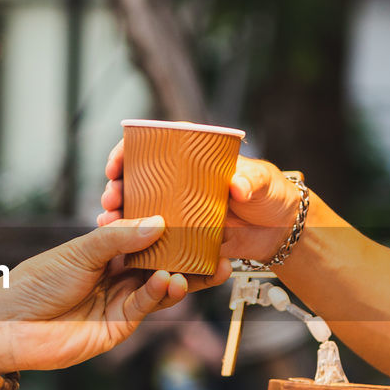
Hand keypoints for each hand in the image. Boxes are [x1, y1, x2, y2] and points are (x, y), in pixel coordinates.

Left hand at [0, 217, 226, 372]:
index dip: (172, 232)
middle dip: (189, 259)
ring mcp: (118, 302)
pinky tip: (168, 279)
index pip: (146, 238)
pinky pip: (145, 307)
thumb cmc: (35, 281)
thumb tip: (159, 222)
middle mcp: (116, 276)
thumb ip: (120, 237)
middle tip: (218, 251)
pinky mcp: (117, 327)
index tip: (200, 223)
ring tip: (202, 267)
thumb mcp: (79, 251)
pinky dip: (159, 293)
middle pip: (160, 265)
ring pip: (159, 288)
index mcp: (105, 252)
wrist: (8, 325)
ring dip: (182, 277)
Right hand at [98, 139, 303, 263]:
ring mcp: (179, 208)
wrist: (280, 232)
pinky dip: (134, 239)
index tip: (115, 165)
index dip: (127, 151)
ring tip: (109, 222)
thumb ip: (252, 182)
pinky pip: (153, 235)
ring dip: (119, 214)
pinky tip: (121, 244)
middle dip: (117, 187)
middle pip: (137, 177)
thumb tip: (238, 187)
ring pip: (139, 207)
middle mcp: (181, 180)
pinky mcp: (182, 234)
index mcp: (195, 156)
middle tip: (112, 198)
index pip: (153, 145)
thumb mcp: (264, 183)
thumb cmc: (272, 196)